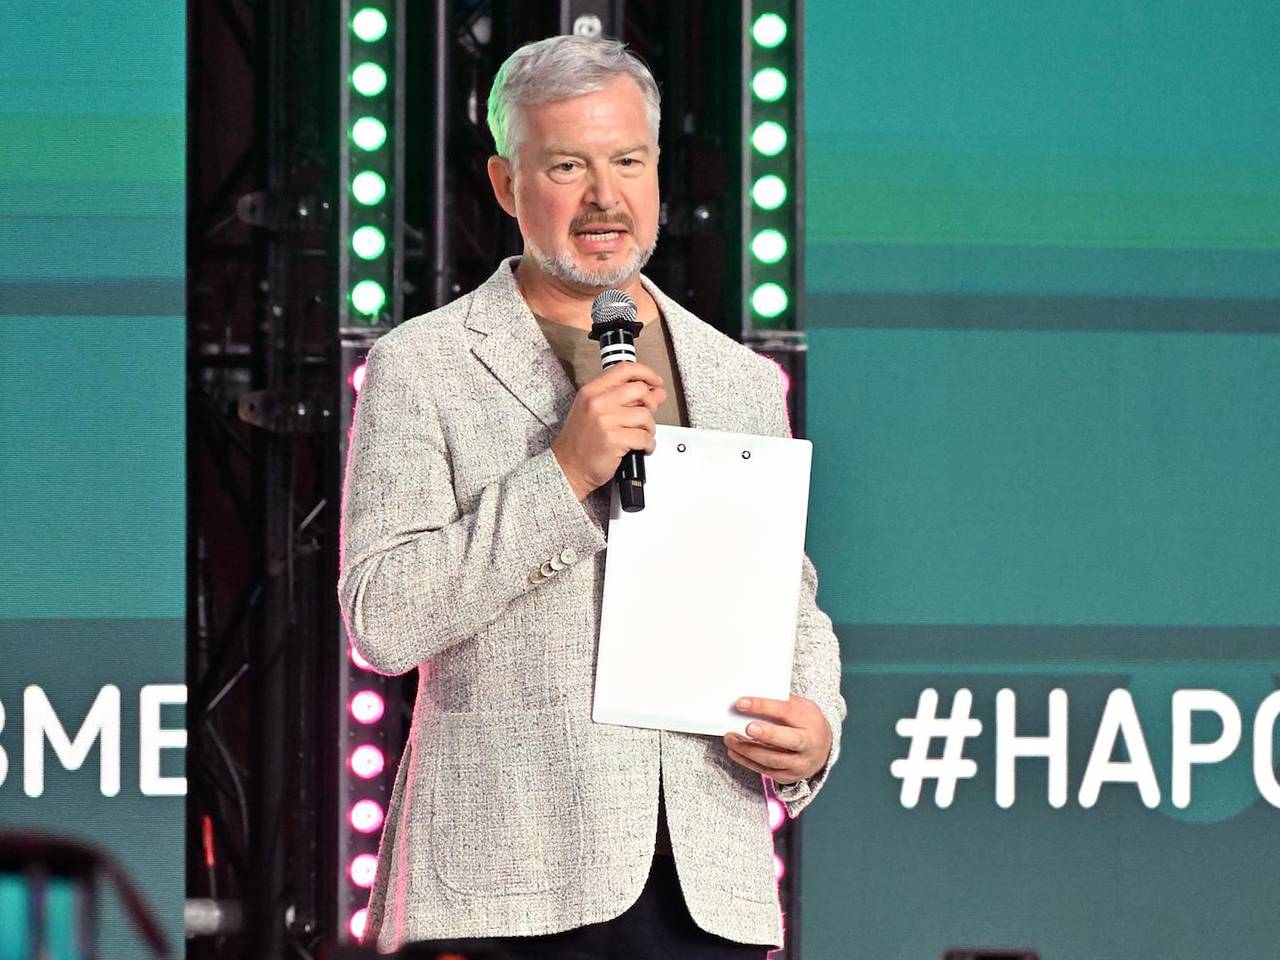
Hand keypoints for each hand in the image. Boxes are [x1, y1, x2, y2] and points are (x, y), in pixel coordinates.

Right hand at [552, 362, 665, 500]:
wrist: (568, 467)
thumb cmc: (581, 441)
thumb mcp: (597, 411)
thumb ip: (626, 399)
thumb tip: (657, 392)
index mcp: (592, 391)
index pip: (625, 369)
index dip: (646, 373)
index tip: (655, 381)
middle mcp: (597, 402)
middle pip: (640, 390)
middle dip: (650, 404)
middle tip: (646, 416)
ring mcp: (605, 421)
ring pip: (645, 415)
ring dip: (649, 428)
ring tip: (641, 435)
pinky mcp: (614, 440)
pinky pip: (644, 437)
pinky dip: (648, 444)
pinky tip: (641, 447)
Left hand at [723, 695, 831, 784]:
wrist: (822, 748)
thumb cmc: (806, 722)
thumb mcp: (801, 707)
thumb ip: (780, 703)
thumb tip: (749, 699)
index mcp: (810, 721)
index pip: (786, 711)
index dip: (763, 706)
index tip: (742, 703)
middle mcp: (808, 744)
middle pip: (788, 740)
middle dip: (766, 734)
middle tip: (746, 727)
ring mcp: (800, 763)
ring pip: (772, 759)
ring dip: (748, 749)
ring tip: (730, 739)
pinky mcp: (788, 776)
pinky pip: (766, 771)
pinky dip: (747, 761)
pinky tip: (735, 752)